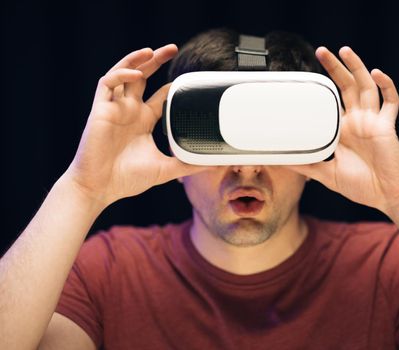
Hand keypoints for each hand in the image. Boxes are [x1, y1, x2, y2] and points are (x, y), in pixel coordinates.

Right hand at [63, 44, 213, 207]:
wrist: (99, 188)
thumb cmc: (126, 179)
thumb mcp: (165, 169)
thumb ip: (188, 164)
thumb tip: (213, 164)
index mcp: (143, 121)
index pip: (160, 97)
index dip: (172, 86)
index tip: (189, 79)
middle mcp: (129, 111)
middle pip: (143, 77)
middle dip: (155, 61)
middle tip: (172, 48)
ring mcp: (114, 108)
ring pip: (124, 73)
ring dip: (137, 60)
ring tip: (152, 50)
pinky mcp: (100, 109)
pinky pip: (107, 83)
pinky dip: (121, 74)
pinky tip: (136, 73)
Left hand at [286, 46, 398, 216]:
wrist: (391, 196)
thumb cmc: (364, 187)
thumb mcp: (327, 175)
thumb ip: (307, 166)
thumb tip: (281, 162)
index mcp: (343, 131)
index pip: (331, 102)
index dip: (322, 88)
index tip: (306, 77)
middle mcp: (358, 121)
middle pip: (346, 87)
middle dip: (335, 68)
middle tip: (321, 51)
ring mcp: (373, 121)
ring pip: (366, 87)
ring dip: (357, 67)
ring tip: (344, 51)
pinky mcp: (388, 126)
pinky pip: (390, 101)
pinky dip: (386, 85)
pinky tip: (377, 73)